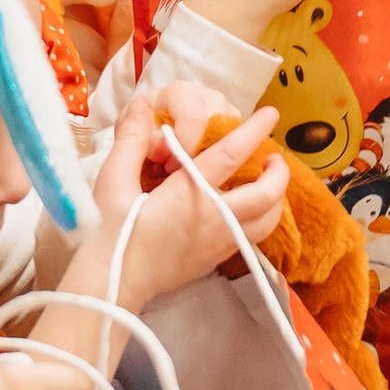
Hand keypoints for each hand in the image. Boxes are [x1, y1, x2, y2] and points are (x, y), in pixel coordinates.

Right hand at [60, 85, 290, 309]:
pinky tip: (247, 209)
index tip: (270, 113)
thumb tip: (139, 107)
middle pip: (266, 195)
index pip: (231, 155)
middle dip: (279, 172)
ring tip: (266, 183)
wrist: (114, 282)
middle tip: (273, 157)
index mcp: (190, 194)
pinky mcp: (216, 259)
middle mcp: (214, 219)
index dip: (253, 131)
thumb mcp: (113, 182)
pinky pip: (253, 236)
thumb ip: (130, 142)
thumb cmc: (110, 232)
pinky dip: (262, 217)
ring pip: (267, 221)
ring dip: (275, 199)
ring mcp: (219, 242)